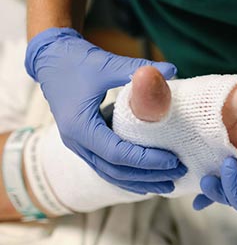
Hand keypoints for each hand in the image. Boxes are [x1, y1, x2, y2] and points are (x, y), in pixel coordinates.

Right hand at [25, 28, 185, 193]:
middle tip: (177, 173)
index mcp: (80, 126)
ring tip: (166, 185)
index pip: (117, 153)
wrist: (51, 59)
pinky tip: (145, 179)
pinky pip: (106, 166)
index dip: (147, 160)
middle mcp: (76, 142)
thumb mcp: (107, 64)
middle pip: (115, 170)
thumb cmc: (76, 60)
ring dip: (139, 181)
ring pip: (110, 173)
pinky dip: (127, 175)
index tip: (172, 160)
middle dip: (148, 175)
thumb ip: (138, 69)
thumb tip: (172, 70)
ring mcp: (78, 145)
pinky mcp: (84, 143)